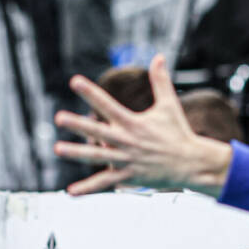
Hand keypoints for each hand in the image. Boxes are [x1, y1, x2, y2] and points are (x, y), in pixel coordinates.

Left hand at [52, 55, 232, 195]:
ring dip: (77, 153)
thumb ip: (160, 81)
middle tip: (58, 117)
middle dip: (78, 124)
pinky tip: (70, 192)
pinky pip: (105, 182)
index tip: (74, 81)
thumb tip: (158, 56)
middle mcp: (127, 141)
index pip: (108, 105)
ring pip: (97, 157)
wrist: (191, 163)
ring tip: (57, 148)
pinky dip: (88, 188)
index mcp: (133, 123)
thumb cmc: (178, 132)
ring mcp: (127, 160)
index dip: (91, 93)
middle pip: (98, 132)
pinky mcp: (128, 176)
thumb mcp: (169, 105)